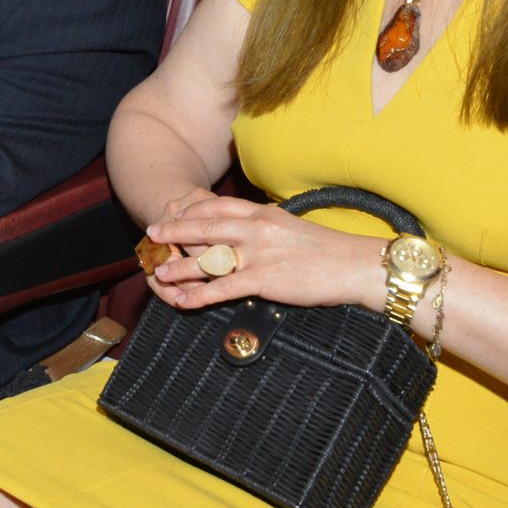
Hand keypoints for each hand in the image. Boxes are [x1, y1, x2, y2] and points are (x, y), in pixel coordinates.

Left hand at [140, 197, 378, 313]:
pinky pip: (224, 288)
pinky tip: (184, 301)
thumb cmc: (328, 250)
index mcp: (263, 213)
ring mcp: (258, 254)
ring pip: (208, 258)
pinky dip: (200, 296)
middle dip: (175, 231)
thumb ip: (267, 227)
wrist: (355, 265)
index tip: (174, 212)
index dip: (192, 210)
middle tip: (152, 234)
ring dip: (180, 266)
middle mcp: (256, 229)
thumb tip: (249, 232)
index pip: (218, 206)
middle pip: (205, 227)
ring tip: (159, 273)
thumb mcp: (292, 227)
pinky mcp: (265, 279)